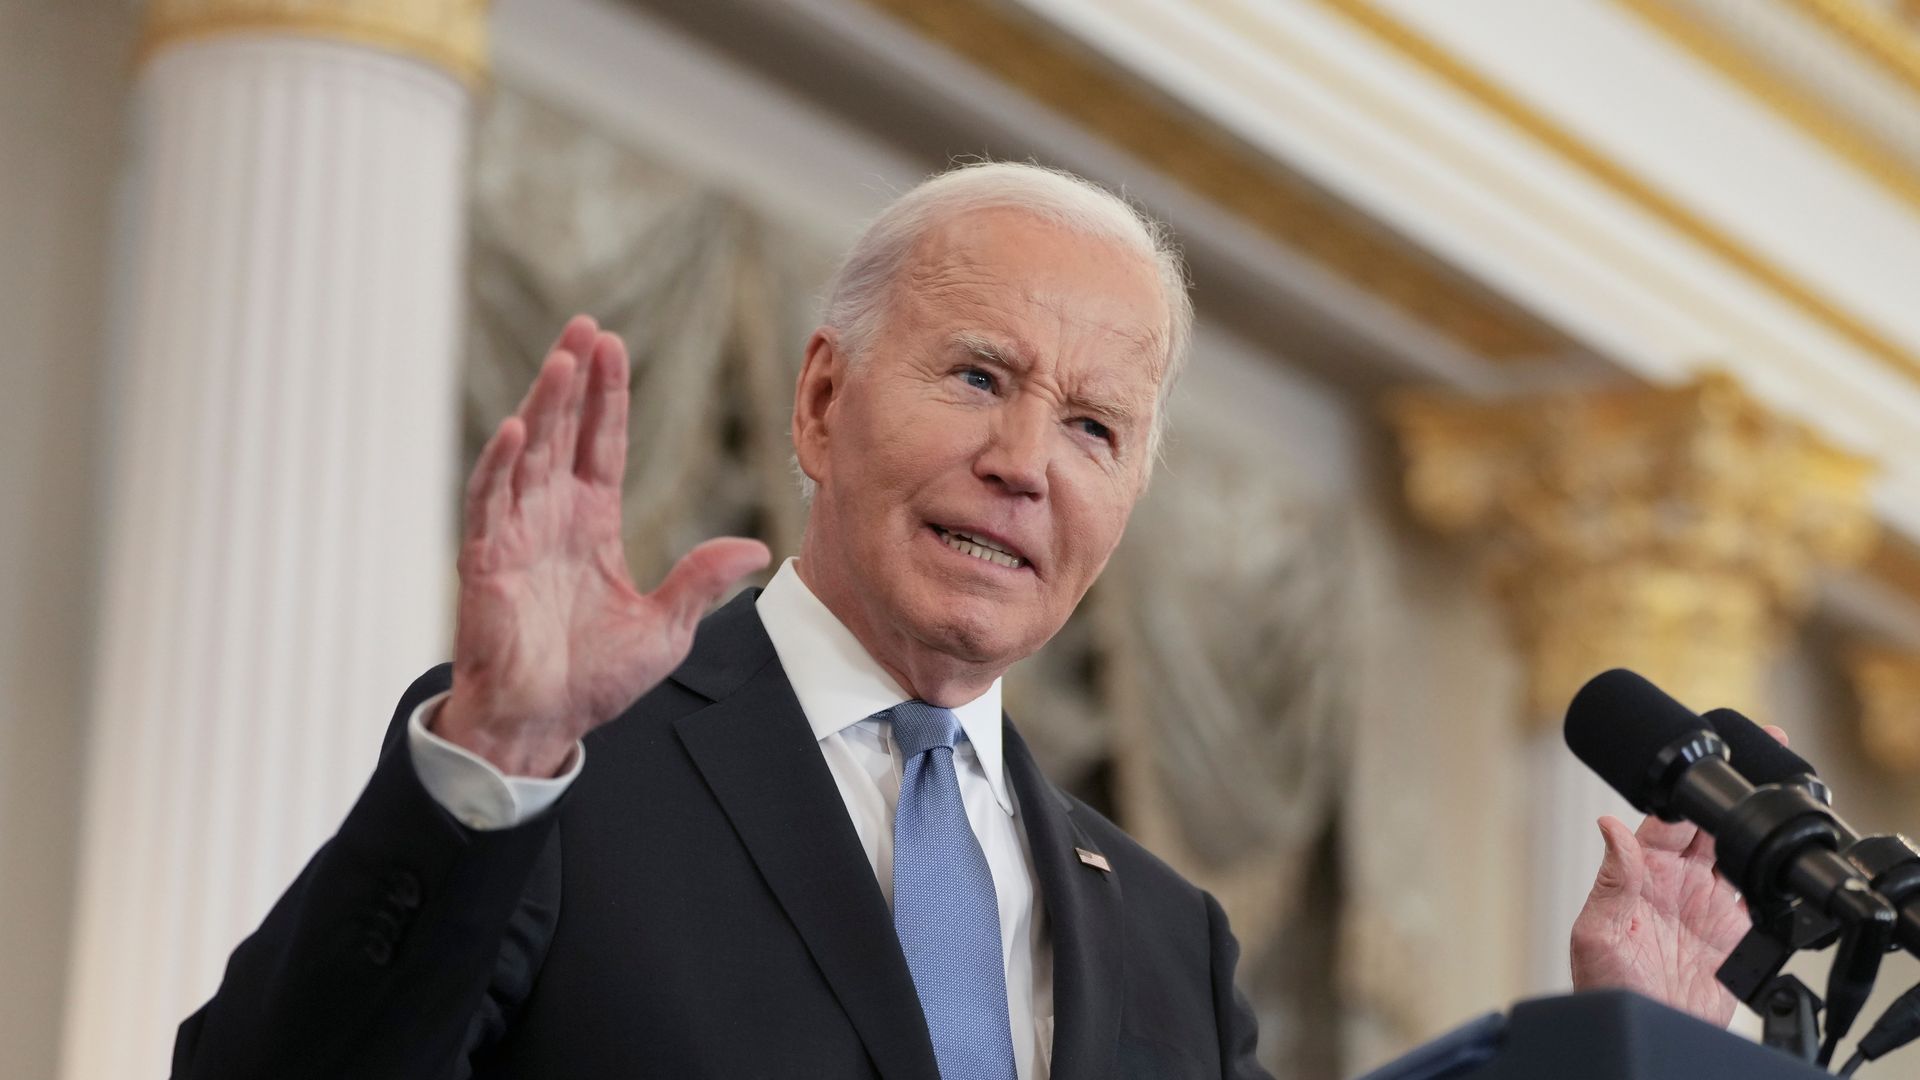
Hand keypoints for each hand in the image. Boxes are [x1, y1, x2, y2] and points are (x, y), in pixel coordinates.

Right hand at [437, 315, 769, 775]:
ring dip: (544, 404)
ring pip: (528, 454)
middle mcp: (551, 518)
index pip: (602, 445)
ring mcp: (516, 535)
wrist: (541, 726)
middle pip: (564, 431)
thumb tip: (755, 548)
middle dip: (575, 378)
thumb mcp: (666, 627)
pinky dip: (501, 464)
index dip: (608, 396)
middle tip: (585, 325)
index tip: (613, 344)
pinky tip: (518, 425)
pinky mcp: (486, 561)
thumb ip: (700, 580)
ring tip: (563, 358)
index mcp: (591, 525)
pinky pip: (490, 502)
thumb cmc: (593, 680)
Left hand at [1568, 725, 1790, 1025]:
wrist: (1647, 1028)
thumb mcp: (1598, 933)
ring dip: (1754, 831)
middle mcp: (1677, 881)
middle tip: (1757, 772)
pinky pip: (1760, 894)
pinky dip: (1772, 877)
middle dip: (1729, 798)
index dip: (1690, 793)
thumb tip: (1608, 826)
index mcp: (1643, 871)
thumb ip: (1611, 881)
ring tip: (1777, 807)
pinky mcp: (1735, 930)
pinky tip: (1782, 860)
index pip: (1669, 819)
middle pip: (1709, 826)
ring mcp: (1708, 904)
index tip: (1711, 769)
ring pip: (1737, 852)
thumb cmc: (1605, 984)